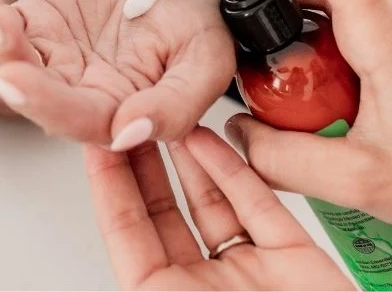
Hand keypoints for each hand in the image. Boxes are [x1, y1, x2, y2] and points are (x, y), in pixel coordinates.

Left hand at [0, 0, 234, 144]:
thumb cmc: (203, 23)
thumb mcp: (207, 61)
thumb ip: (177, 104)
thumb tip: (130, 133)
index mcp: (120, 111)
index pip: (78, 118)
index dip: (48, 103)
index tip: (20, 82)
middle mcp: (81, 90)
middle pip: (33, 92)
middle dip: (9, 68)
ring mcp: (56, 56)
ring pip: (12, 58)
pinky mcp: (40, 22)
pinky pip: (4, 23)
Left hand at [85, 126, 351, 290]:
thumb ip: (147, 287)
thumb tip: (124, 275)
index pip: (129, 238)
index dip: (111, 189)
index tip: (97, 144)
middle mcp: (205, 291)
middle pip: (165, 215)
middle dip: (147, 165)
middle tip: (132, 118)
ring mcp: (249, 272)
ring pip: (210, 202)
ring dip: (188, 159)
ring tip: (169, 118)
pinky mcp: (293, 256)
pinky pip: (257, 204)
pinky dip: (234, 170)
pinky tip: (212, 140)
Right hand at [199, 0, 391, 236]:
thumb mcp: (361, 181)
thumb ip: (285, 159)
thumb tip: (236, 132)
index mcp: (379, 30)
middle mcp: (380, 10)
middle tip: (221, 31)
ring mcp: (379, 19)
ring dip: (269, 13)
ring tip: (251, 65)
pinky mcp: (376, 35)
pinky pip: (320, 11)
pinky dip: (289, 31)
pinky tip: (281, 76)